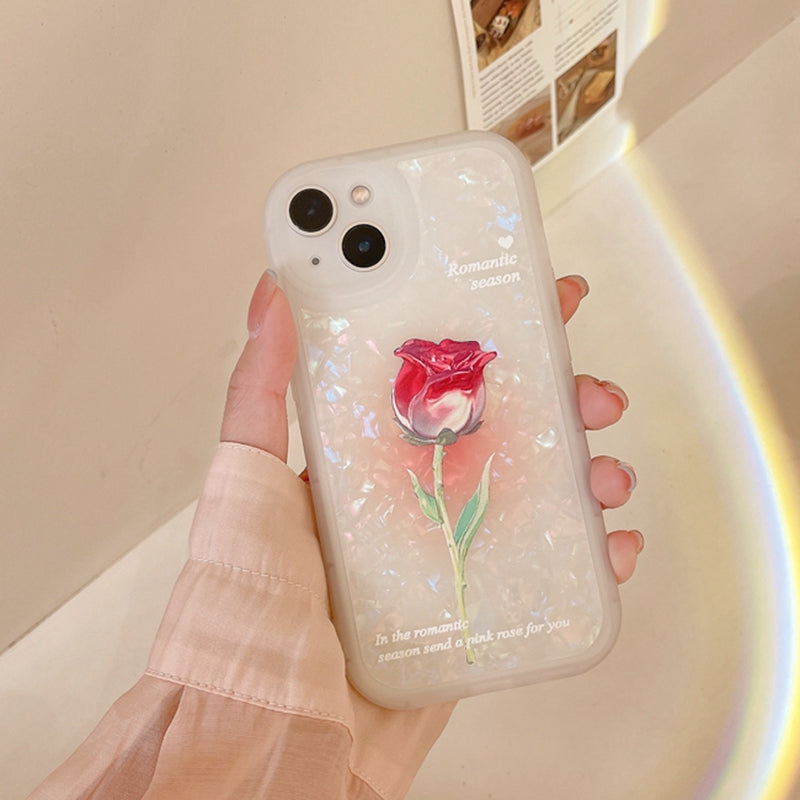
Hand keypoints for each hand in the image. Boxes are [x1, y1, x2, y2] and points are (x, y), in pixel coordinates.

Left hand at [222, 270, 642, 582]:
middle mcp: (422, 490)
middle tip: (589, 392)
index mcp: (375, 451)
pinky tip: (613, 544)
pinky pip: (555, 568)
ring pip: (544, 490)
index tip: (541, 301)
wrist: (275, 722)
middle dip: (565, 400)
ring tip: (604, 473)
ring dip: (591, 470)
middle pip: (511, 428)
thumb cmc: (250, 598)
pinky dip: (598, 553)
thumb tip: (273, 292)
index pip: (446, 376)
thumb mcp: (245, 476)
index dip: (499, 336)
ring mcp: (457, 545)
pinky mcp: (482, 602)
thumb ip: (259, 388)